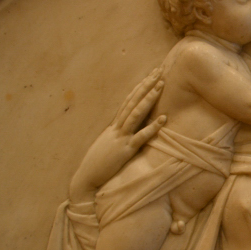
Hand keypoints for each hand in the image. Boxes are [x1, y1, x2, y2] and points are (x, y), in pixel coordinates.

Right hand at [69, 70, 166, 202]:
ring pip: (136, 114)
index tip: (151, 76)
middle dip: (146, 85)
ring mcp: (121, 138)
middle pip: (133, 101)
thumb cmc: (98, 163)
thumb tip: (129, 127)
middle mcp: (117, 128)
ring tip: (161, 85)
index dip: (140, 88)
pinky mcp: (125, 151)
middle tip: (158, 71)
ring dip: (149, 99)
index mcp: (114, 126)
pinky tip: (163, 119)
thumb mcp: (109, 143)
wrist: (86, 178)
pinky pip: (140, 137)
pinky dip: (152, 128)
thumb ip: (119, 133)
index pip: (129, 101)